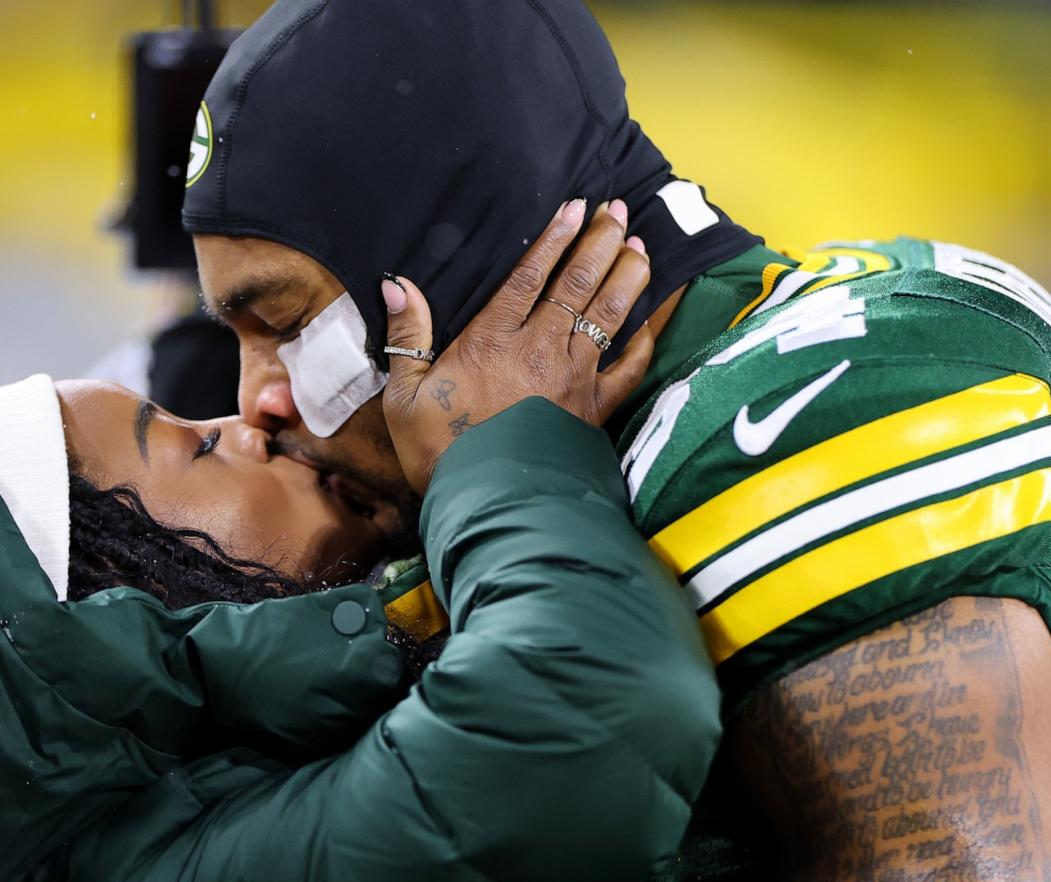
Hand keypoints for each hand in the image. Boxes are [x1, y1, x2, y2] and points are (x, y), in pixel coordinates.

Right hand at [382, 198, 652, 493]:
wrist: (486, 504)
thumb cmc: (438, 452)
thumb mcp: (404, 395)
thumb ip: (407, 336)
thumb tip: (397, 284)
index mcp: (492, 341)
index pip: (530, 276)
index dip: (554, 238)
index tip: (574, 207)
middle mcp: (540, 350)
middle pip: (579, 284)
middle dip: (601, 242)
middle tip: (617, 211)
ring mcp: (573, 379)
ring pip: (609, 315)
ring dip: (627, 276)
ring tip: (641, 248)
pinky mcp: (594, 410)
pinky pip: (629, 369)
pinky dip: (645, 341)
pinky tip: (653, 320)